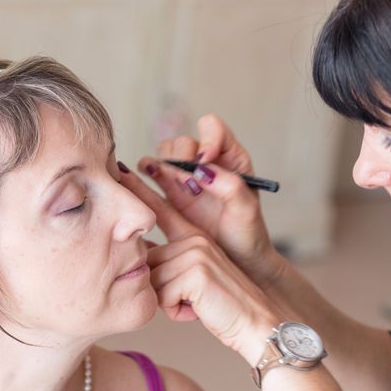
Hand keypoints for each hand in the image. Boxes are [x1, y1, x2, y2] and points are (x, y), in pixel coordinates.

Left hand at [119, 163, 282, 364]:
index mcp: (193, 235)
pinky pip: (162, 297)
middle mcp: (194, 238)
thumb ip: (167, 262)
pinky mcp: (195, 271)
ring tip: (196, 303)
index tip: (120, 170)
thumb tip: (137, 259)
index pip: (158, 209)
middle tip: (191, 298)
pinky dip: (175, 311)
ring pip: (152, 281)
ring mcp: (195, 251)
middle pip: (147, 261)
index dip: (138, 190)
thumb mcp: (191, 277)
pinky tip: (197, 310)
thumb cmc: (220, 306)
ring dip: (169, 302)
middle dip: (161, 289)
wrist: (256, 324)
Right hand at [138, 113, 285, 288]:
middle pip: (183, 142)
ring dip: (161, 164)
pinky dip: (144, 173)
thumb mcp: (247, 210)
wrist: (235, 262)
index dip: (206, 139)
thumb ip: (230, 186)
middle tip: (188, 186)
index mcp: (230, 157)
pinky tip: (142, 182)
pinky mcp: (169, 193)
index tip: (204, 161)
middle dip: (181, 159)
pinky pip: (150, 173)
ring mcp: (185, 177)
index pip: (212, 128)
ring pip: (164, 154)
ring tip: (168, 185)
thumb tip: (202, 170)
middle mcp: (206, 163)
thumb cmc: (247, 235)